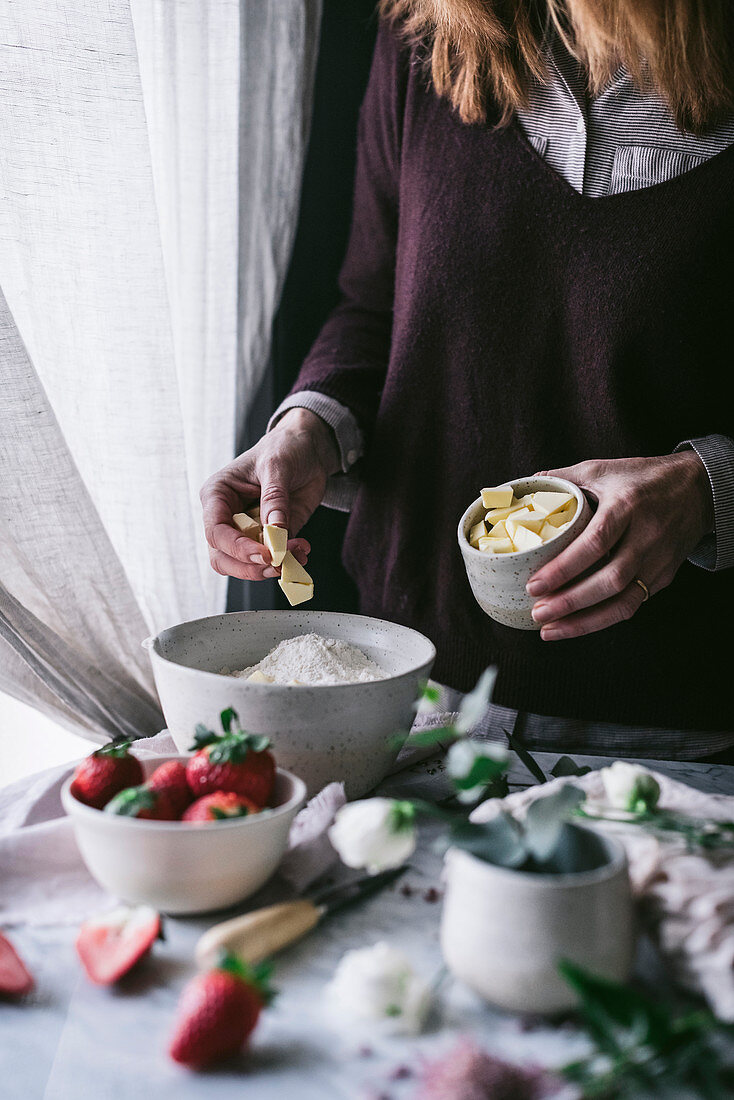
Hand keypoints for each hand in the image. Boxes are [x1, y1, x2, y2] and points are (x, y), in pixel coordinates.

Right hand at [200, 408, 341, 580]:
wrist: (308, 450)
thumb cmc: (283, 448)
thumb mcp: (277, 465)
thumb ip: (274, 498)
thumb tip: (274, 531)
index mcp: (217, 495)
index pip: (216, 532)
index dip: (237, 548)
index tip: (264, 554)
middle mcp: (227, 516)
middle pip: (223, 557)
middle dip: (250, 566)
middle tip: (278, 563)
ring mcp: (247, 530)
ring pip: (245, 565)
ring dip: (271, 567)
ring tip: (297, 552)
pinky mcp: (270, 537)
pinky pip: (272, 559)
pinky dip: (288, 561)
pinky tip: (302, 550)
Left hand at [525, 452, 713, 639]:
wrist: (697, 488)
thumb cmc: (644, 477)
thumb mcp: (603, 469)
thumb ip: (564, 478)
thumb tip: (528, 486)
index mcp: (627, 505)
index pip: (595, 542)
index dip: (564, 568)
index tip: (534, 584)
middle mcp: (647, 535)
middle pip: (610, 580)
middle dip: (570, 602)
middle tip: (538, 612)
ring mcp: (659, 560)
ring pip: (624, 601)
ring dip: (585, 622)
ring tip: (550, 629)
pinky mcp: (664, 576)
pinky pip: (633, 604)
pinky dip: (603, 618)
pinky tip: (576, 625)